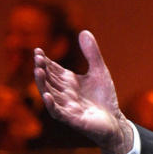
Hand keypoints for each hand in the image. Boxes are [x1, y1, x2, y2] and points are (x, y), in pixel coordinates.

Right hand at [34, 30, 132, 153]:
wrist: (115, 122)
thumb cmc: (104, 98)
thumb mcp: (99, 72)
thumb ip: (92, 54)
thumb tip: (84, 31)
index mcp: (67, 82)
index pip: (51, 69)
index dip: (44, 60)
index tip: (38, 50)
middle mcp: (63, 93)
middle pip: (48, 79)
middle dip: (42, 69)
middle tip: (38, 58)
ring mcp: (66, 106)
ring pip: (49, 94)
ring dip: (42, 83)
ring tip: (37, 71)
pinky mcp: (72, 119)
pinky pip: (58, 112)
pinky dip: (51, 104)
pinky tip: (47, 95)